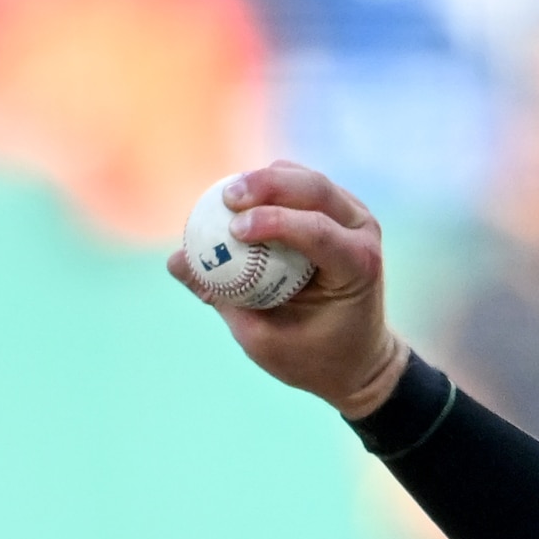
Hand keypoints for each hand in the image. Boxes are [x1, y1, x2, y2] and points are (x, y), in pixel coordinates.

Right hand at [168, 162, 406, 416]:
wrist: (356, 358)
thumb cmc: (311, 356)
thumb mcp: (263, 339)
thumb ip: (223, 298)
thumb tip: (176, 261)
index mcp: (359, 267)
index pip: (319, 232)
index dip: (275, 222)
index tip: (234, 229)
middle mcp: (363, 232)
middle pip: (315, 189)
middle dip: (266, 185)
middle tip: (225, 196)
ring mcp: (355, 216)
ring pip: (307, 179)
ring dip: (265, 180)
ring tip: (227, 196)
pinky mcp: (339, 210)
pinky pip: (301, 185)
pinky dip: (270, 186)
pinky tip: (241, 199)